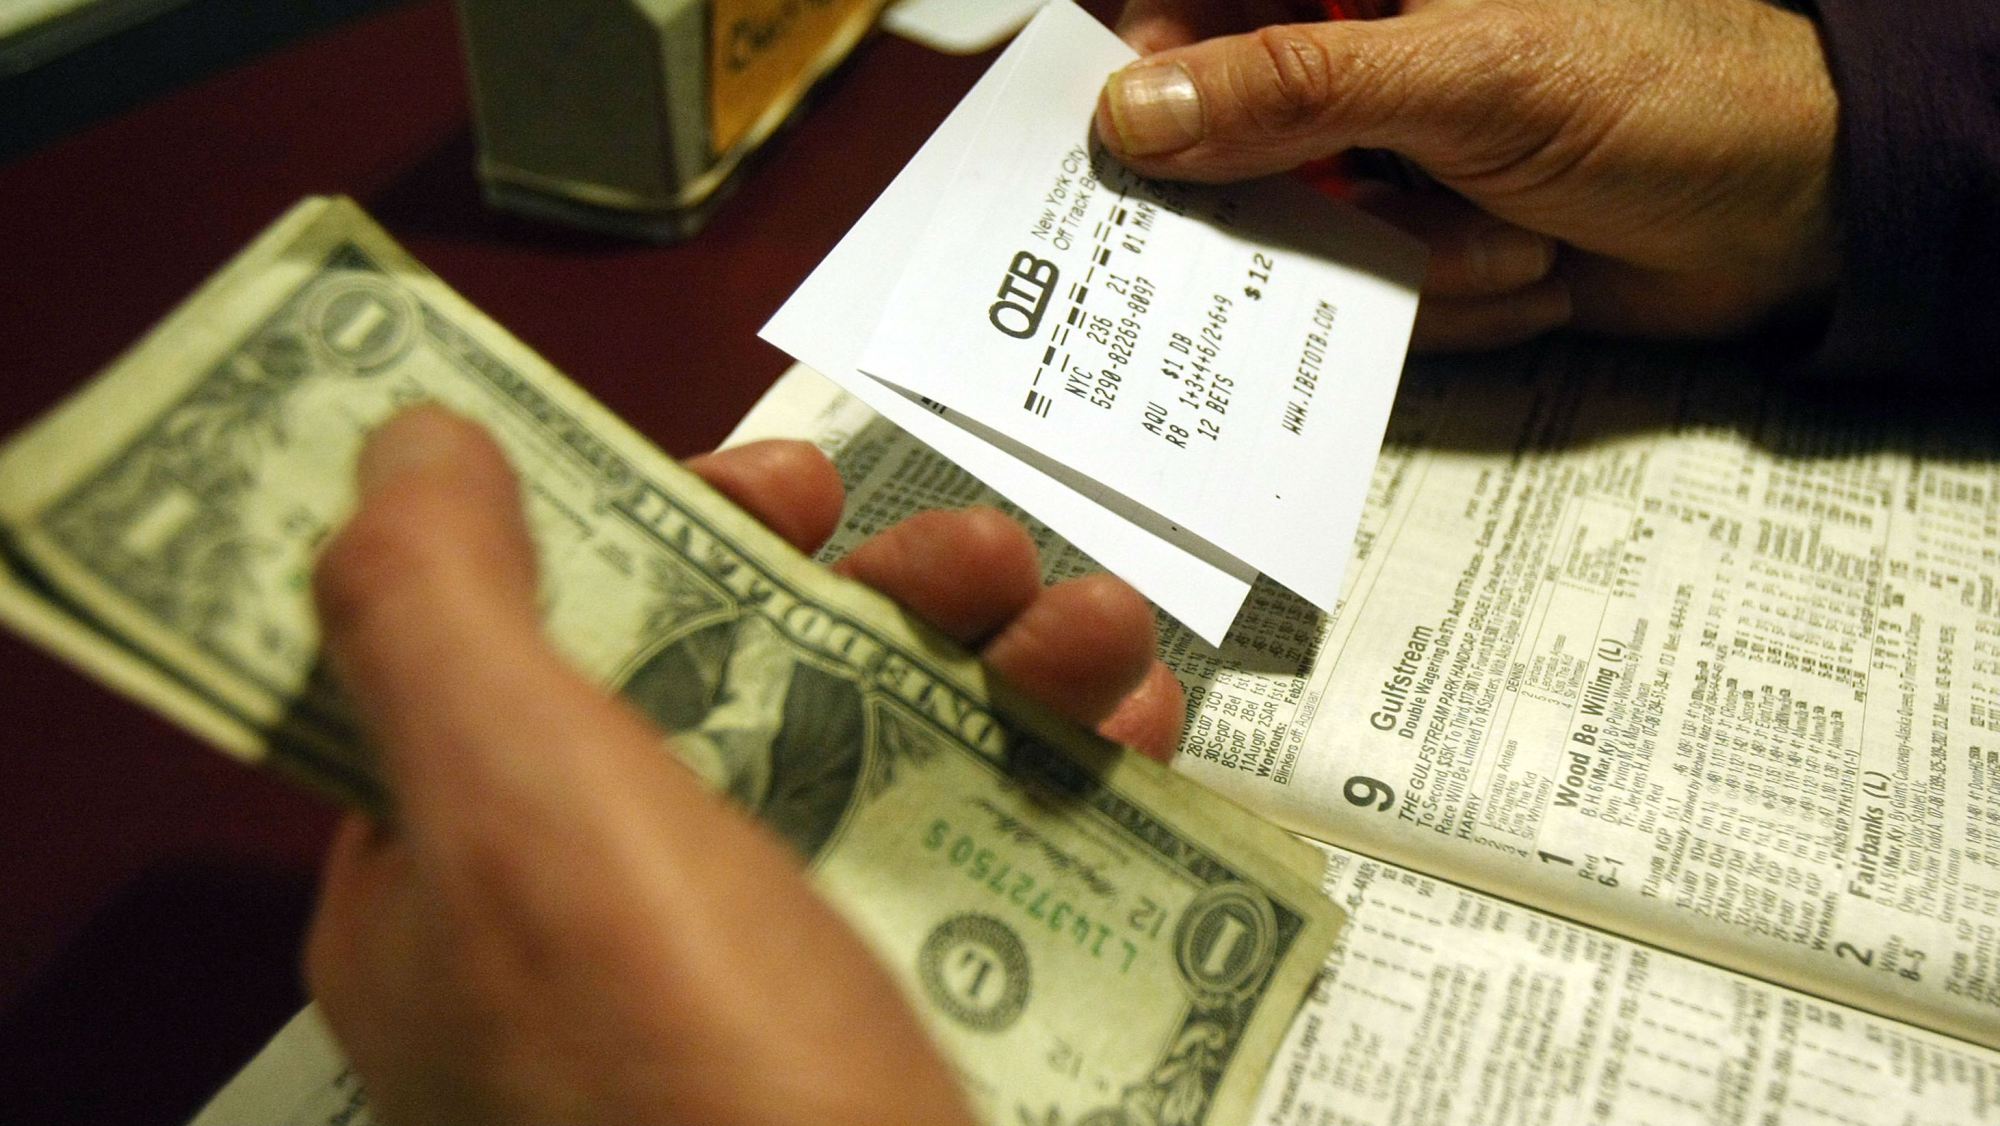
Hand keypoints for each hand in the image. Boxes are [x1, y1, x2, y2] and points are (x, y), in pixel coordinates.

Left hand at [304, 406, 1183, 1125]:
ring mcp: (751, 982)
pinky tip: (1132, 728)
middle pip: (730, 682)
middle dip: (871, 587)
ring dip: (994, 661)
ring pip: (873, 754)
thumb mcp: (530, 820)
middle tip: (975, 549)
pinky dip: (1052, 769)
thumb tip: (410, 443)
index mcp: (457, 879)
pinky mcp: (886, 1023)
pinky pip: (969, 849)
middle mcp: (594, 930)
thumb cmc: (699, 1105)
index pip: (531, 639)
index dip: (660, 530)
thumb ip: (438, 610)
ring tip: (1092, 629)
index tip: (785, 474)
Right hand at [1097, 0, 1840, 351]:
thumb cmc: (1668, 93)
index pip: (1194, 11)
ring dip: (1411, 261)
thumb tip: (1141, 111)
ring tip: (1518, 230)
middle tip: (1374, 207)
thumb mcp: (1468, 77)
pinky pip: (1360, 305)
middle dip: (1313, 204)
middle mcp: (1361, 67)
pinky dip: (1450, 301)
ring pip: (1294, 242)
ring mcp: (1386, 164)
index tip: (1120, 140)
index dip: (1143, 69)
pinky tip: (1536, 262)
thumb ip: (1293, 89)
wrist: (1796, 214)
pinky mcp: (1418, 250)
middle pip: (1225, 144)